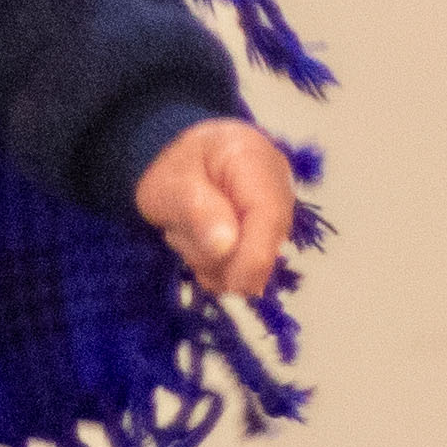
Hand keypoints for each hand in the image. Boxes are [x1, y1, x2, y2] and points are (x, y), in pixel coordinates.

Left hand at [134, 120, 301, 301]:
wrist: (185, 167)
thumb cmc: (175, 170)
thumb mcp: (167, 183)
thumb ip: (192, 209)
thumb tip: (226, 246)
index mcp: (255, 160)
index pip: (269, 215)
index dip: (255, 256)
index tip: (233, 285)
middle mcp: (279, 189)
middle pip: (264, 246)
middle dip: (218, 255)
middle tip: (180, 228)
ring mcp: (278, 218)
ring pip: (252, 264)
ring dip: (210, 260)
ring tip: (189, 229)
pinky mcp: (269, 242)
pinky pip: (245, 272)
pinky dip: (217, 268)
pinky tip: (202, 243)